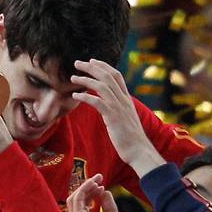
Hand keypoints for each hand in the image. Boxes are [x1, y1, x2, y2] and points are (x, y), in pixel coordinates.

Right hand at [67, 175, 128, 211]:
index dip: (91, 193)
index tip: (102, 188)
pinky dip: (86, 188)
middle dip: (87, 187)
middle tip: (99, 177)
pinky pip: (79, 198)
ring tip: (98, 178)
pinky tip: (95, 182)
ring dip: (86, 185)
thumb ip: (109, 207)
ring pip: (75, 197)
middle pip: (77, 199)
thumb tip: (106, 192)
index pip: (82, 205)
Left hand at [71, 59, 165, 177]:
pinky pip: (97, 102)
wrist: (138, 150)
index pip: (116, 75)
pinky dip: (85, 96)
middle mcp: (123, 99)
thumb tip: (109, 106)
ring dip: (85, 79)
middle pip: (107, 76)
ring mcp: (119, 107)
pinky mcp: (113, 117)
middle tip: (77, 63)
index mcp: (126, 98)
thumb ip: (118, 109)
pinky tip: (75, 95)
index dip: (103, 66)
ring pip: (102, 86)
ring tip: (73, 78)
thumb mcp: (125, 119)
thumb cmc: (130, 138)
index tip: (92, 61)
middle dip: (91, 67)